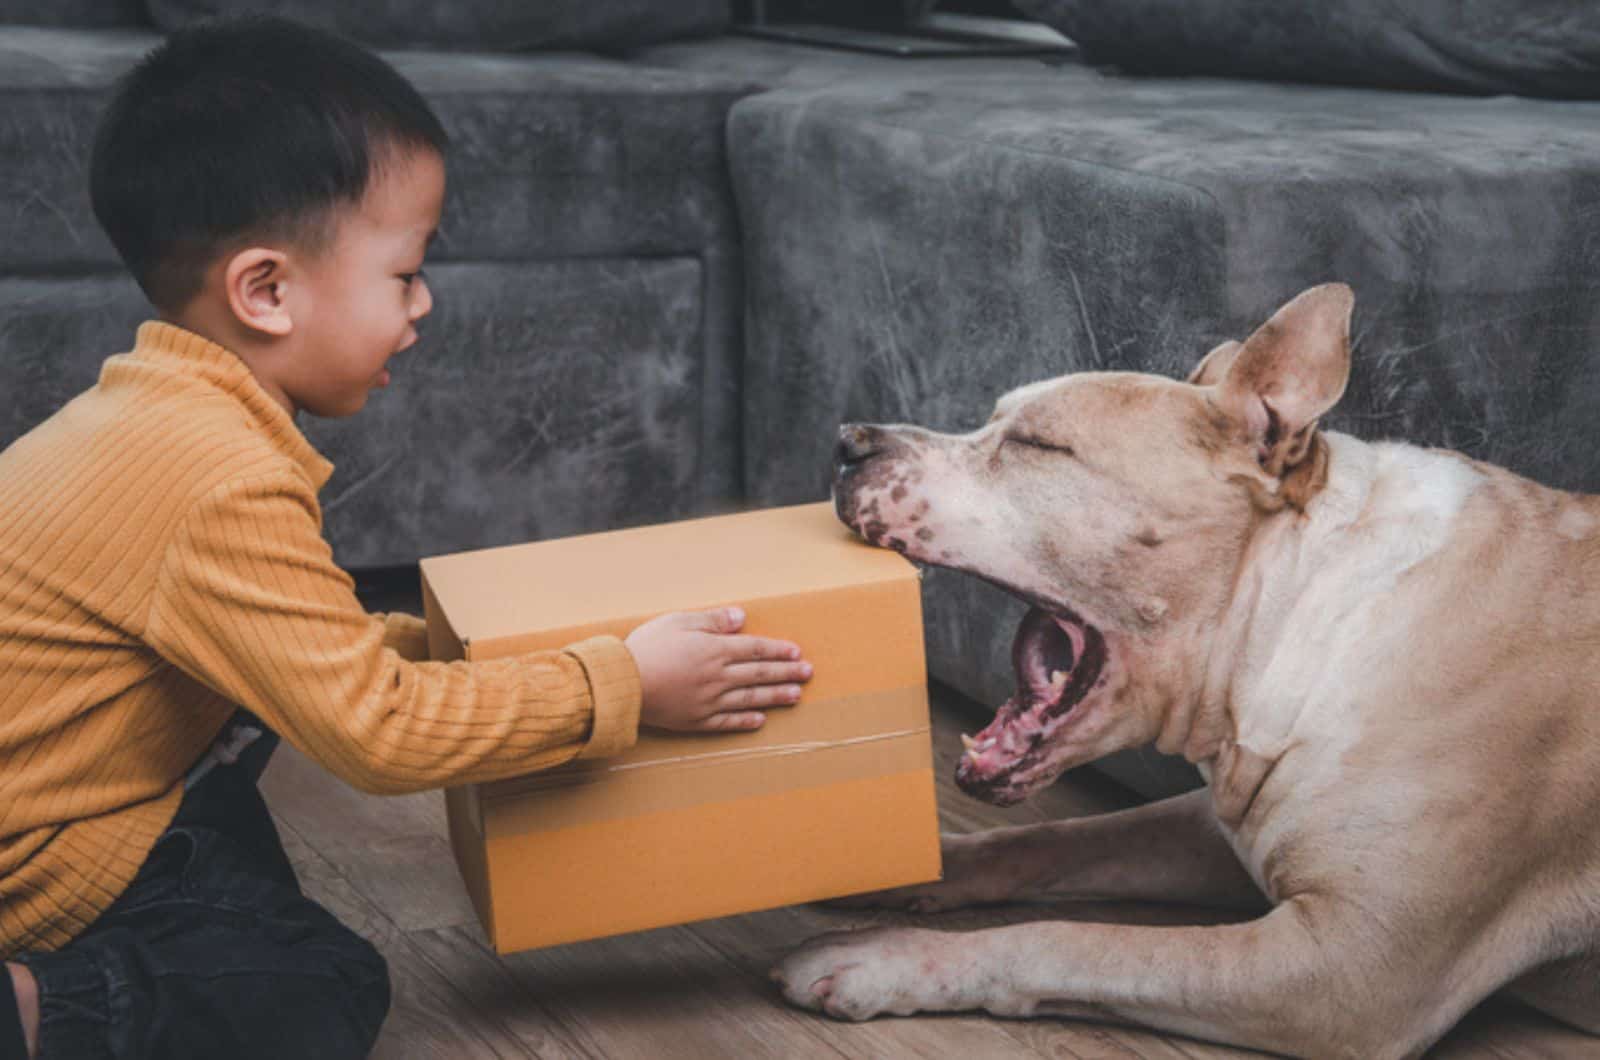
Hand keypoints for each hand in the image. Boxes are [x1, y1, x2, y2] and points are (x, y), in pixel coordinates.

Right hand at [625, 607, 812, 731]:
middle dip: (786, 672)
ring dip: (775, 697)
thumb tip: (742, 617)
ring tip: (796, 695)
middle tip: (808, 673)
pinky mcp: (696, 720)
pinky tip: (760, 720)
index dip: (778, 651)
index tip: (797, 653)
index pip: (756, 649)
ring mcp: (709, 701)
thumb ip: (713, 620)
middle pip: (759, 674)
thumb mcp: (678, 622)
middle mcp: (718, 677)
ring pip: (750, 698)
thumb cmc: (647, 647)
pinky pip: (727, 722)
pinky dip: (745, 721)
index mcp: (715, 650)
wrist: (622, 684)